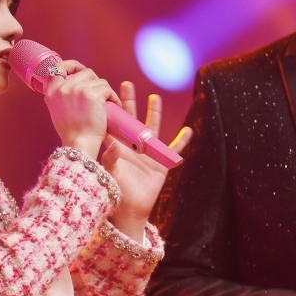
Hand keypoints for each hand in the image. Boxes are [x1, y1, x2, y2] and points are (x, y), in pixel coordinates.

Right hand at [43, 60, 115, 155]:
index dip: (71, 65)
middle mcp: (63, 88)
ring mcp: (78, 90)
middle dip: (95, 81)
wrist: (79, 145)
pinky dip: (113, 97)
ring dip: (105, 91)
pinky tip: (113, 106)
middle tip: (99, 95)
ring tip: (107, 104)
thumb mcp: (57, 111)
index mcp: (52, 92)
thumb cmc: (71, 133)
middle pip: (85, 72)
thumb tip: (67, 85)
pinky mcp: (93, 94)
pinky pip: (107, 89)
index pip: (58, 68)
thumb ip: (60, 97)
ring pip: (99, 81)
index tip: (79, 69)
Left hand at [101, 81, 191, 240]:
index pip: (114, 123)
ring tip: (154, 97)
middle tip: (125, 84)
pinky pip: (174, 150)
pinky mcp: (161, 163)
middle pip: (132, 119)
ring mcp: (147, 153)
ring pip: (152, 128)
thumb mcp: (109, 174)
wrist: (128, 211)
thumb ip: (110, 159)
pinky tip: (189, 130)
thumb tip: (113, 144)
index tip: (107, 92)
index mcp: (117, 146)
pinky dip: (182, 141)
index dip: (111, 108)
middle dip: (129, 102)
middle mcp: (132, 146)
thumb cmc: (115, 192)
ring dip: (154, 113)